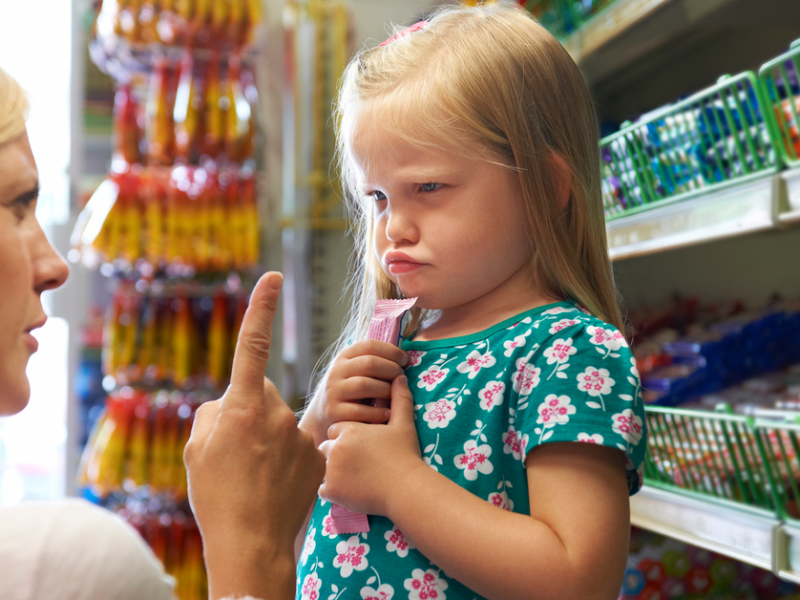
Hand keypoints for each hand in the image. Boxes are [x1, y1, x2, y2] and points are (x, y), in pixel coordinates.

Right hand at [184, 272, 324, 599]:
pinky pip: (298, 443)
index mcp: (242, 406)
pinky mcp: (318, 453)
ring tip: (255, 474)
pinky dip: (287, 456)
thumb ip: (213, 413)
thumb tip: (230, 403)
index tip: (273, 277)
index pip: (253, 345)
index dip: (262, 308)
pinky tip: (276, 482)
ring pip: (279, 422)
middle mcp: (276, 412)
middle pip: (261, 394)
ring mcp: (300, 433)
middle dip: (249, 411)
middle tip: (236, 450)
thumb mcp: (197, 449)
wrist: (251, 542)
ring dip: (268, 438)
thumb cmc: (216, 495)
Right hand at [300, 339, 407, 446]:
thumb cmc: (350, 390)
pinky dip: (377, 413)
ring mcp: (334, 391)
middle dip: (392, 369)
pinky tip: (387, 413)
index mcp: (344, 356)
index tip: (405, 360)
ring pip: (364, 385)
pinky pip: (359, 411)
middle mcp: (337, 371)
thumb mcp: (355, 370)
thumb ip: (374, 361)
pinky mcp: (334, 412)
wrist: (322, 415)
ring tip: (395, 396)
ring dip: (386, 390)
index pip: (370, 345)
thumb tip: (405, 357)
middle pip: (370, 363)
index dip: (391, 351)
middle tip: (402, 378)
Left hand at [318, 375, 422, 516]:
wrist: (406, 487)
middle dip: (337, 454)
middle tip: (355, 463)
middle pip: (326, 447)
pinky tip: (348, 490)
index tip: (360, 445)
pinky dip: (332, 490)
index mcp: (349, 429)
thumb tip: (400, 377)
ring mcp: (331, 470)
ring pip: (322, 468)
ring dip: (332, 471)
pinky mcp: (331, 490)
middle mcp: (336, 447)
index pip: (336, 429)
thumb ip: (399, 399)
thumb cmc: (405, 455)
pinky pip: (322, 489)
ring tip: (352, 477)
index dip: (347, 437)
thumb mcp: (403, 424)